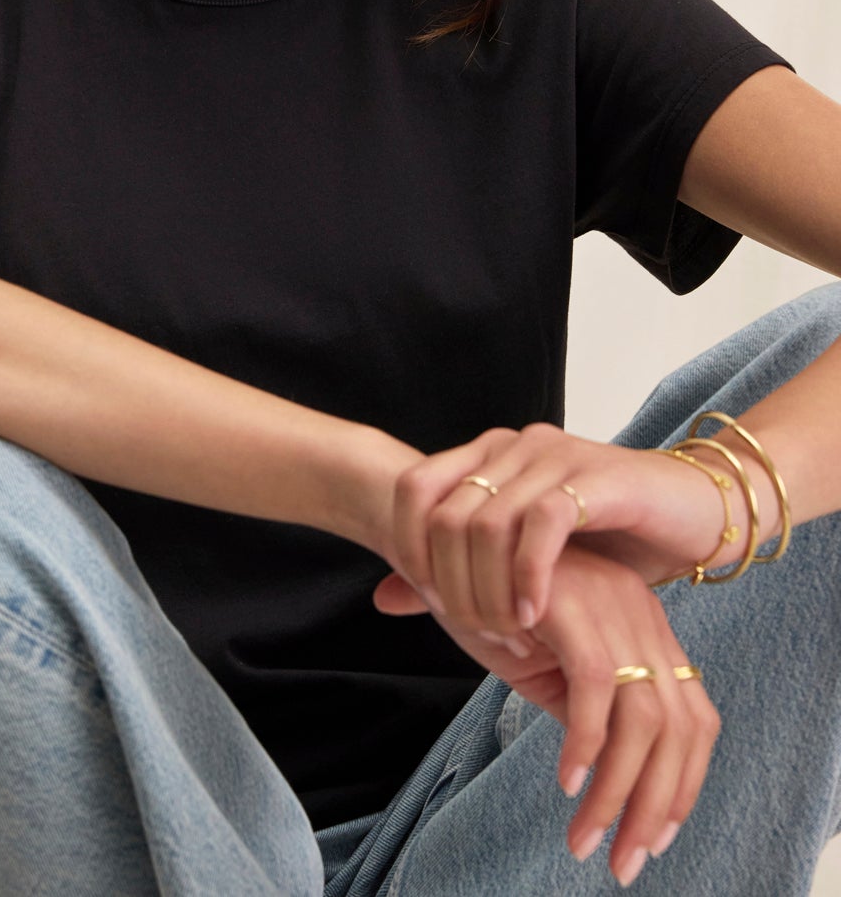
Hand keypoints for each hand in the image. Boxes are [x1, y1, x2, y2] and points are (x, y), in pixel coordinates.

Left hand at [368, 423, 741, 642]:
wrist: (695, 516)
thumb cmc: (608, 543)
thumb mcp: (520, 562)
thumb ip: (456, 574)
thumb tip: (384, 597)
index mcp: (490, 454)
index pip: (414, 489)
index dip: (409, 548)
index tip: (431, 602)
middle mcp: (516, 446)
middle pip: (444, 513)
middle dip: (450, 583)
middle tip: (476, 632)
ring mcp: (555, 456)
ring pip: (486, 522)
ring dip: (486, 589)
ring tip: (506, 632)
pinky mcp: (597, 478)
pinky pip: (542, 524)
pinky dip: (528, 577)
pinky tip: (534, 616)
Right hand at [408, 538, 721, 877]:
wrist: (438, 542)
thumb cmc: (490, 602)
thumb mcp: (549, 665)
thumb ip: (583, 706)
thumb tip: (607, 772)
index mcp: (645, 627)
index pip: (695, 720)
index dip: (684, 786)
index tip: (654, 838)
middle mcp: (640, 614)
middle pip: (681, 728)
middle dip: (656, 807)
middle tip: (624, 863)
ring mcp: (612, 606)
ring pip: (645, 719)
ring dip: (619, 791)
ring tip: (585, 836)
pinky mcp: (572, 604)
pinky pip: (595, 687)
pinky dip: (586, 741)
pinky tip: (565, 778)